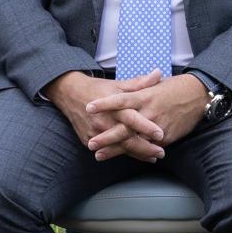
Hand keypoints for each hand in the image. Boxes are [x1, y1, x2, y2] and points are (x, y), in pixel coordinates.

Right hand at [43, 71, 162, 158]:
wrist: (70, 94)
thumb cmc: (98, 88)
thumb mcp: (118, 84)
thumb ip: (139, 83)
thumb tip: (158, 74)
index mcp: (113, 105)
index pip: (130, 118)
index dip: (145, 126)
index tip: (160, 134)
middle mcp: (103, 120)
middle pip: (126, 138)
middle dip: (144, 147)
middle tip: (161, 152)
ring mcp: (95, 132)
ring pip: (118, 147)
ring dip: (137, 154)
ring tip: (153, 158)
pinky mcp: (88, 140)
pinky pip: (108, 150)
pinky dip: (124, 154)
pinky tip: (138, 157)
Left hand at [85, 73, 208, 161]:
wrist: (197, 95)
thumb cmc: (174, 88)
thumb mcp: (153, 85)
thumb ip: (137, 87)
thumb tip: (121, 88)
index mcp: (143, 96)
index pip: (120, 100)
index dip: (104, 104)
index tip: (89, 108)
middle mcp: (148, 112)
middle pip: (124, 126)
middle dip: (106, 137)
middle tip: (91, 143)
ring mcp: (156, 126)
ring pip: (133, 141)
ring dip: (116, 150)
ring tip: (99, 155)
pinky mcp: (165, 137)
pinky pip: (147, 147)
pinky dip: (135, 154)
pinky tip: (123, 158)